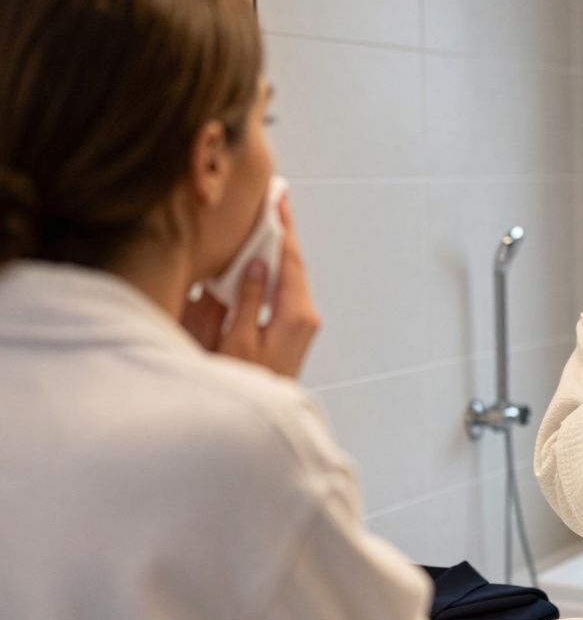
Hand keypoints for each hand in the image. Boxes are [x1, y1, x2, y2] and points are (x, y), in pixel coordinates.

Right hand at [180, 193, 319, 377]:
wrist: (263, 419)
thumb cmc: (248, 383)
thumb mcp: (239, 341)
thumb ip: (248, 300)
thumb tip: (257, 266)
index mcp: (296, 314)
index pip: (290, 260)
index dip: (283, 229)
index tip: (279, 201)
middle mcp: (306, 316)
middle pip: (293, 265)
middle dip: (283, 233)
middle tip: (275, 201)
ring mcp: (303, 324)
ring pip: (290, 277)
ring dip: (278, 251)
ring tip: (269, 223)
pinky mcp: (294, 330)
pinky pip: (285, 291)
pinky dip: (275, 271)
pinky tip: (262, 261)